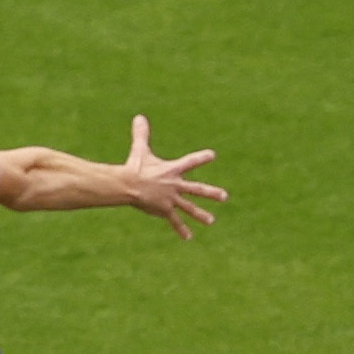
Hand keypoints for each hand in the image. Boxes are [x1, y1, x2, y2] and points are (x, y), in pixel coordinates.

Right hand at [120, 114, 224, 238]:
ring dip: (200, 214)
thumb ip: (141, 134)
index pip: (190, 162)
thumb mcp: (140, 150)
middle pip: (197, 189)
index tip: (212, 155)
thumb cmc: (134, 167)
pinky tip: (188, 237)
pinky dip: (180, 229)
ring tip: (211, 220)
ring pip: (189, 207)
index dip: (202, 158)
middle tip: (223, 196)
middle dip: (211, 193)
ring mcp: (171, 199)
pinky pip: (174, 220)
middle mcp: (176, 185)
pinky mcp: (164, 210)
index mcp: (173, 170)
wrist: (129, 185)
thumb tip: (139, 116)